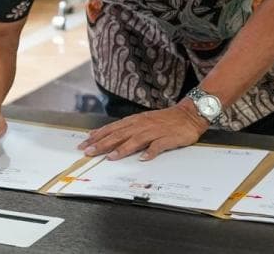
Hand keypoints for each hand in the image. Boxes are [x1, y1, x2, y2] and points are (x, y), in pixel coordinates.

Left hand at [78, 102, 206, 161]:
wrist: (188, 114)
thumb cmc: (164, 120)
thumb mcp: (142, 121)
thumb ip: (127, 129)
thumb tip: (108, 136)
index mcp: (134, 121)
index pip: (112, 128)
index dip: (97, 136)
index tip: (84, 144)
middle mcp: (141, 125)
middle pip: (119, 134)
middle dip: (103, 143)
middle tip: (89, 152)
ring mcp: (154, 131)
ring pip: (135, 140)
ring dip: (122, 148)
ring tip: (110, 156)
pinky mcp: (167, 138)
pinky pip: (158, 145)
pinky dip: (150, 151)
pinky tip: (144, 158)